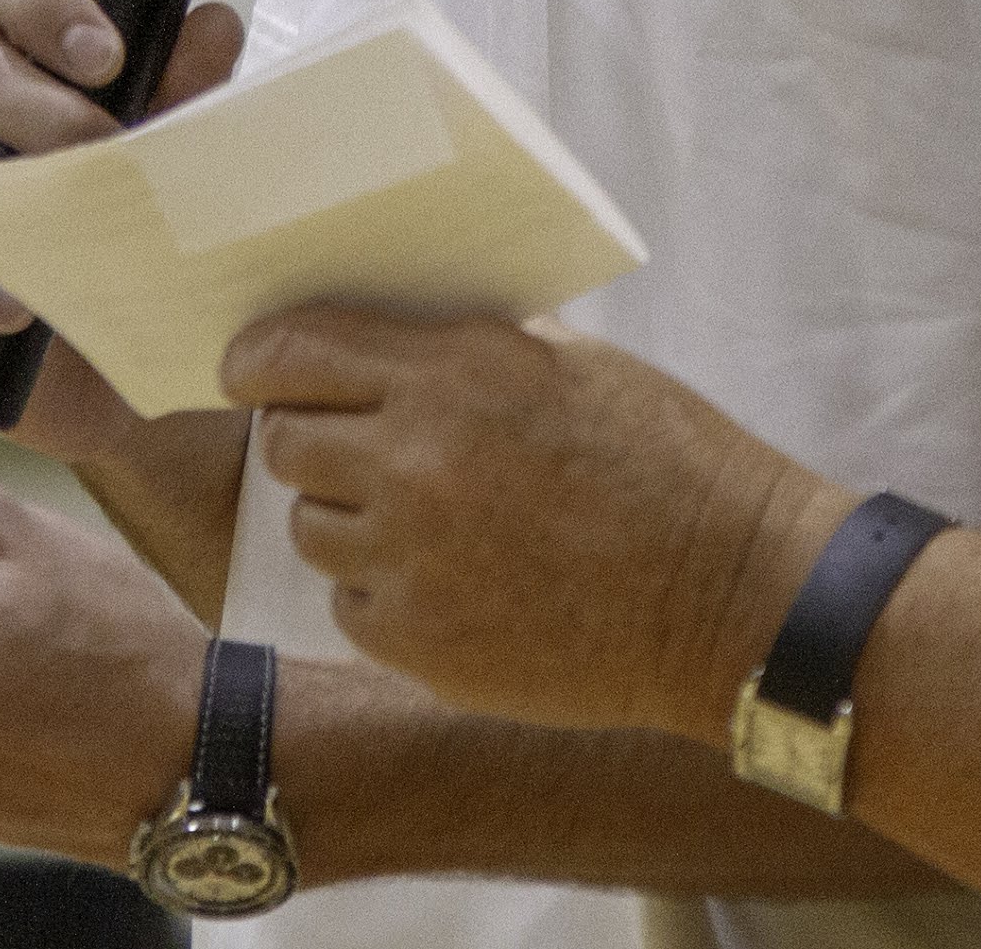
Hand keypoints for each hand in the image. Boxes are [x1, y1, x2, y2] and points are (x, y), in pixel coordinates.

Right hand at [0, 0, 247, 465]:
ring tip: (72, 233)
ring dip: (0, 193)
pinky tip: (12, 304)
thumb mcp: (185, 164)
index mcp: (30, 59)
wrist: (132, 366)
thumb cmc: (150, 239)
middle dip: (37, 107)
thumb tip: (210, 26)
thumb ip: (192, 93)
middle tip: (107, 151)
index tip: (107, 54)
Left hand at [227, 309, 842, 741]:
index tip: (247, 372)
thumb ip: (465, 348)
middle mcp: (415, 461)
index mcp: (454, 372)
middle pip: (285, 441)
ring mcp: (412, 558)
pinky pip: (352, 605)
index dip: (256, 361)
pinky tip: (457, 584)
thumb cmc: (667, 463)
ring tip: (427, 523)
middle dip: (309, 438)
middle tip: (357, 450)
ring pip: (310, 527)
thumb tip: (380, 337)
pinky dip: (386, 594)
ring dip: (348, 519)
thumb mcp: (570, 364)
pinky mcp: (420, 643)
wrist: (732, 596)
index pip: (292, 351)